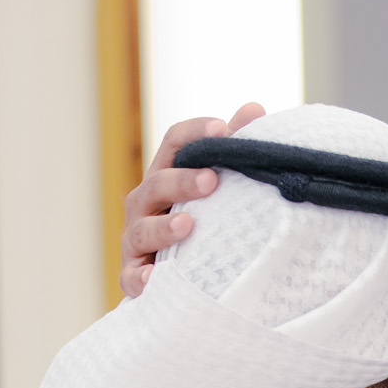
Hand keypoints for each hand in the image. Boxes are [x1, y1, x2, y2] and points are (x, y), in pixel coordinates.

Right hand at [120, 102, 265, 297]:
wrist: (173, 279)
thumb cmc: (198, 225)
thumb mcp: (214, 190)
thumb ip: (231, 151)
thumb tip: (255, 108)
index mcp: (166, 177)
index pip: (174, 144)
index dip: (195, 133)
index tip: (223, 128)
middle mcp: (146, 204)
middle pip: (157, 183)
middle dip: (182, 180)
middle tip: (212, 179)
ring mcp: (136, 241)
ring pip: (142, 229)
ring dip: (163, 227)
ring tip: (188, 225)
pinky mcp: (133, 277)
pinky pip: (132, 278)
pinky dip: (141, 278)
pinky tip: (154, 278)